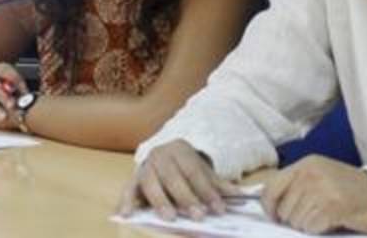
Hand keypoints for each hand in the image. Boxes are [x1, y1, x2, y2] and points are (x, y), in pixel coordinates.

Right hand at [118, 140, 236, 220]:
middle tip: (199, 216)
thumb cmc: (185, 169)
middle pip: (173, 177)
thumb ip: (219, 185)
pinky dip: (125, 202)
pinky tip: (126, 215)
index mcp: (180, 150)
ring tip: (170, 218)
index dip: (207, 191)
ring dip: (160, 201)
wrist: (163, 157)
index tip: (218, 209)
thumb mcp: (202, 172)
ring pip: (151, 182)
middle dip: (186, 198)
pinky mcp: (132, 179)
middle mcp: (160, 155)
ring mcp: (145, 166)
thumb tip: (241, 196)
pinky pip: (127, 190)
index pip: (195, 172)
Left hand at [260, 154, 366, 234]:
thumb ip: (296, 185)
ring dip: (308, 225)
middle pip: (283, 208)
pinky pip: (311, 226)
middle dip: (293, 218)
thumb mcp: (319, 177)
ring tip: (323, 216)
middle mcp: (311, 173)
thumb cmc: (347, 189)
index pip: (271, 186)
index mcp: (305, 164)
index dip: (269, 206)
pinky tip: (331, 220)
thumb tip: (271, 206)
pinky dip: (319, 229)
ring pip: (296, 220)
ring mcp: (322, 189)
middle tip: (311, 216)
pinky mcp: (333, 206)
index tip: (274, 216)